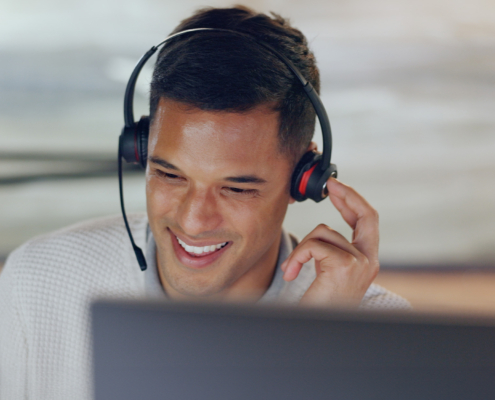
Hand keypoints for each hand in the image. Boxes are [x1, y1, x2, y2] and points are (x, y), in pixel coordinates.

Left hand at [281, 178, 379, 306]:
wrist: (317, 326)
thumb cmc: (320, 304)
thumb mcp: (328, 272)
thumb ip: (331, 251)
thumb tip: (322, 231)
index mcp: (367, 261)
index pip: (368, 222)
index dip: (354, 201)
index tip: (338, 188)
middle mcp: (369, 261)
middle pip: (367, 215)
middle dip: (348, 195)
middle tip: (331, 185)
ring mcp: (360, 264)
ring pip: (324, 232)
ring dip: (301, 248)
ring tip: (292, 268)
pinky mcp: (345, 267)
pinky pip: (313, 245)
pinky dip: (297, 256)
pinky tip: (292, 273)